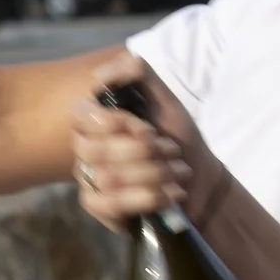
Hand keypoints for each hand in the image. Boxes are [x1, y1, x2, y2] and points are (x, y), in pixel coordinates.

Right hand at [71, 53, 229, 228]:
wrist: (199, 179)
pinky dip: (149, 198)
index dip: (114, 123)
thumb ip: (137, 73)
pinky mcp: (98, 206)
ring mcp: (88, 179)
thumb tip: (100, 76)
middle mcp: (85, 148)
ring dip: (154, 174)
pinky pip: (112, 205)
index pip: (80, 114)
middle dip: (143, 152)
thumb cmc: (176, 136)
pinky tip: (171, 194)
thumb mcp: (164, 98)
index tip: (149, 129)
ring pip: (108, 178)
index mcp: (95, 119)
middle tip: (172, 151)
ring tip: (178, 172)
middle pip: (92, 150)